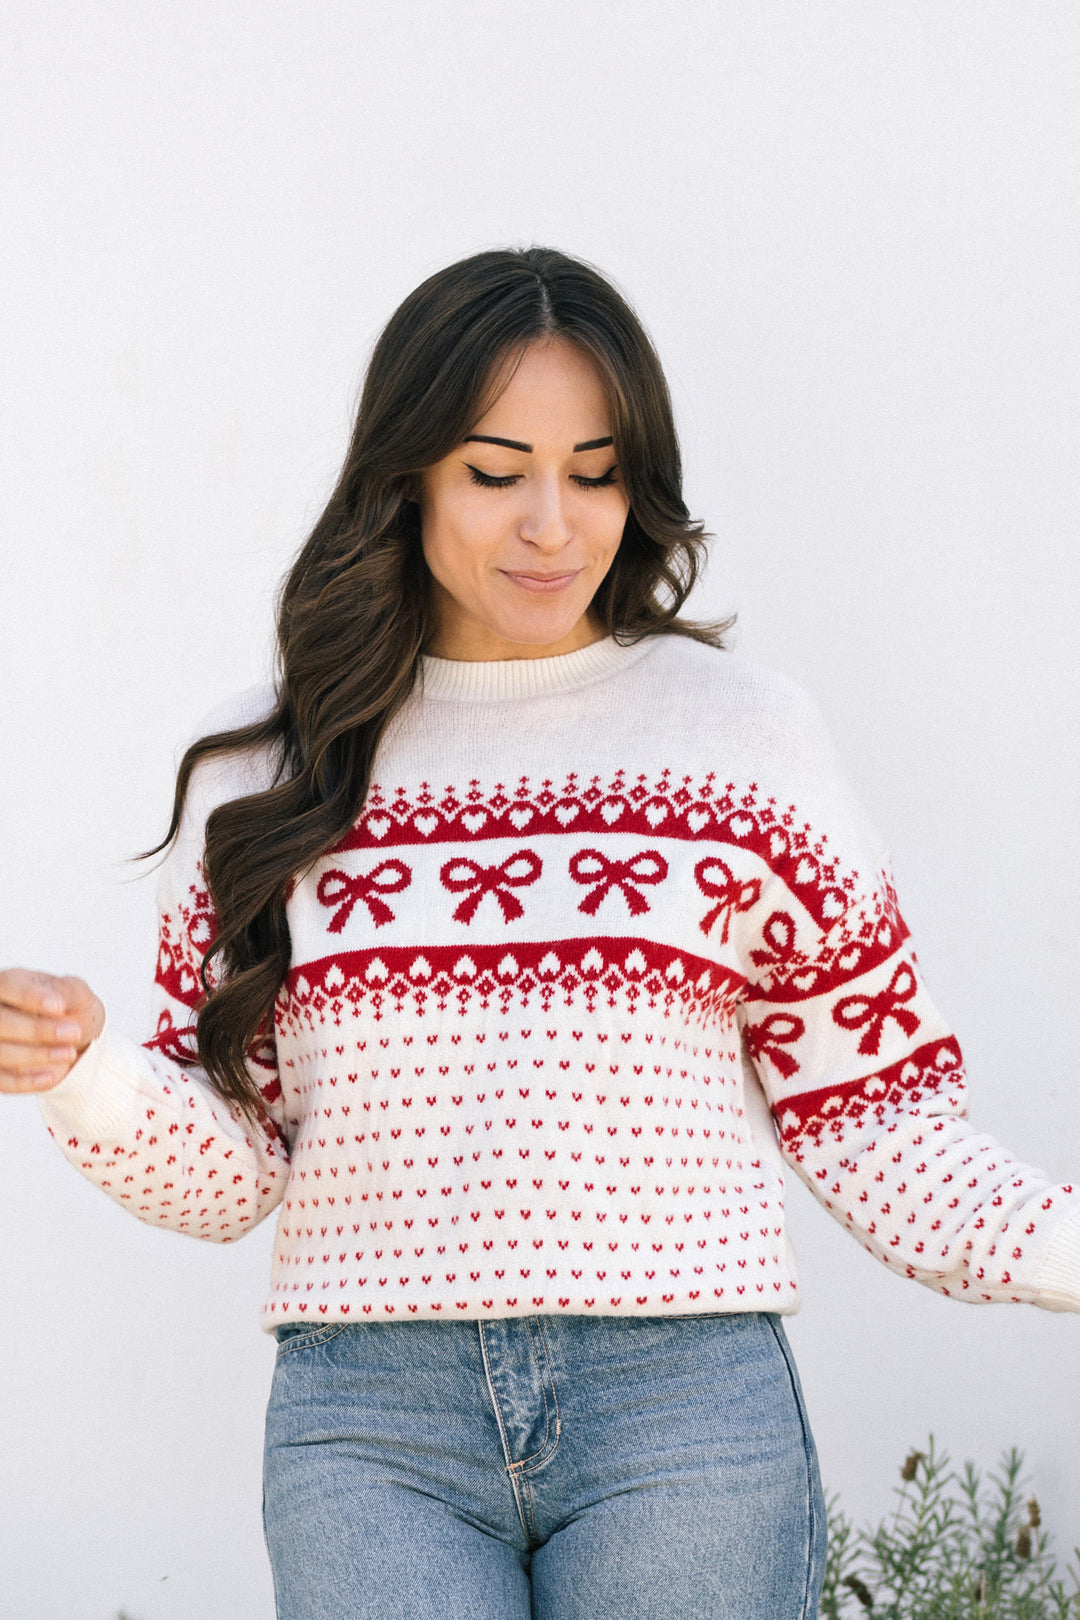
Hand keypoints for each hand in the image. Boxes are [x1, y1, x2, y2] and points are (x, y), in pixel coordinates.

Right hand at [0, 969, 105, 1092]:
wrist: (72, 1037)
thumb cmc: (70, 1008)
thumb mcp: (76, 993)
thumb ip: (67, 992)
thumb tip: (57, 1001)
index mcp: (9, 983)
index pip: (8, 986)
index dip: (29, 997)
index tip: (59, 1006)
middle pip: (1, 1022)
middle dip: (37, 1030)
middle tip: (74, 1033)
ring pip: (1, 1052)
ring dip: (35, 1056)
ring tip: (69, 1054)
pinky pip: (2, 1080)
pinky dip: (26, 1082)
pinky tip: (53, 1076)